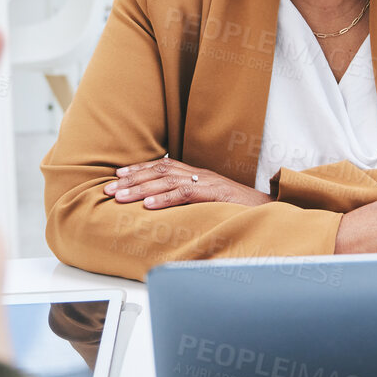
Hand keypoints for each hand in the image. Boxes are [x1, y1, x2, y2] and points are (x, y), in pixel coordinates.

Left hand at [102, 156, 269, 209]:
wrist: (268, 210)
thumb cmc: (239, 210)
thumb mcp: (211, 202)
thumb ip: (191, 200)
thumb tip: (165, 209)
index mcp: (197, 174)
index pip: (162, 166)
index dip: (138, 169)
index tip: (117, 175)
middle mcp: (199, 174)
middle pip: (159, 170)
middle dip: (131, 179)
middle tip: (108, 188)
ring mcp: (207, 182)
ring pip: (167, 180)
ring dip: (140, 188)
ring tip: (119, 197)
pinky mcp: (214, 194)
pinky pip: (185, 193)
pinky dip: (164, 198)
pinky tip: (147, 205)